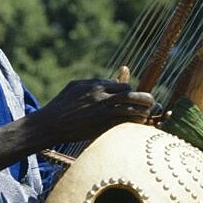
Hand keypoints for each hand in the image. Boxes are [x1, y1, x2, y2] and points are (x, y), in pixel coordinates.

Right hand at [37, 79, 155, 144]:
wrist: (49, 123)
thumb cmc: (61, 106)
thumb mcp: (76, 87)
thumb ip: (96, 82)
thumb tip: (115, 78)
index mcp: (94, 85)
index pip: (121, 85)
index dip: (131, 92)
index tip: (135, 98)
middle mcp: (99, 95)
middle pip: (129, 93)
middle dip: (144, 98)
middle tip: (152, 102)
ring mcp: (100, 110)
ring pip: (130, 107)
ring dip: (143, 110)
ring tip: (149, 114)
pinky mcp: (100, 124)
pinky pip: (123, 121)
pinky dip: (134, 121)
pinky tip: (140, 123)